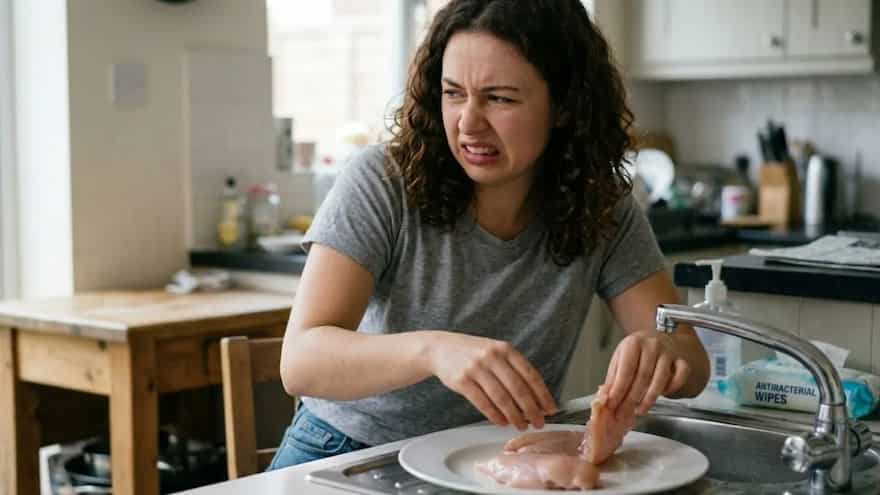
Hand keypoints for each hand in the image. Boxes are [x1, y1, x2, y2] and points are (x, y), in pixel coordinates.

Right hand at [426, 332, 557, 430]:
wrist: (440, 348)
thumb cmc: (473, 353)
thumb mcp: (495, 352)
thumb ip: (513, 370)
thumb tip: (536, 399)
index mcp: (505, 349)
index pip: (530, 374)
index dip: (543, 394)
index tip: (550, 409)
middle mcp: (492, 356)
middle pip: (518, 388)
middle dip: (531, 410)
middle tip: (539, 423)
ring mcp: (476, 368)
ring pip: (501, 398)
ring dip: (514, 416)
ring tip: (521, 425)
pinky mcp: (462, 381)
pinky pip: (483, 403)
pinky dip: (495, 416)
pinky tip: (502, 422)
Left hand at [604, 330, 690, 415]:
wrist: (662, 339)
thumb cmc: (637, 352)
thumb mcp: (621, 359)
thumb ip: (613, 378)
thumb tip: (604, 398)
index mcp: (634, 343)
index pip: (626, 369)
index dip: (618, 389)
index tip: (612, 404)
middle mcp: (652, 345)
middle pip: (642, 377)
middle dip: (631, 399)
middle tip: (623, 413)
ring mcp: (669, 353)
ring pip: (660, 380)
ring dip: (649, 399)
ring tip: (639, 411)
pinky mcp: (683, 361)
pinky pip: (679, 378)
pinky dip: (671, 389)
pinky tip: (661, 396)